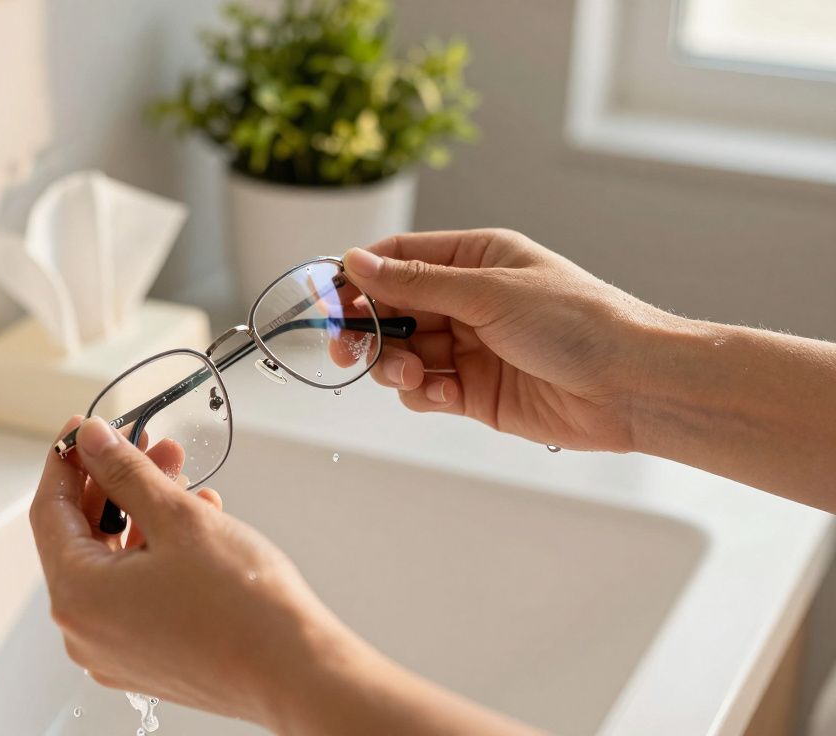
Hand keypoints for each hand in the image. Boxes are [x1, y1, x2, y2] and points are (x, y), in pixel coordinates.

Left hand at [28, 416, 347, 726]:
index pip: (50, 511)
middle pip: (83, 536)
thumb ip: (124, 472)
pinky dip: (157, 552)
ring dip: (144, 513)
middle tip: (148, 444)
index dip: (67, 462)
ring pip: (115, 562)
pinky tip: (197, 521)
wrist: (296, 671)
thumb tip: (92, 441)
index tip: (85, 429)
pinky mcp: (148, 657)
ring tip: (184, 478)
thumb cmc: (242, 605)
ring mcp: (115, 650)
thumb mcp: (175, 517)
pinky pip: (137, 591)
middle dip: (117, 483)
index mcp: (78, 597)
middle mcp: (86, 631)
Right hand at [343, 229, 668, 451]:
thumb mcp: (489, 292)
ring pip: (402, 353)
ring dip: (395, 365)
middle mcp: (467, 300)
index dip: (358, 279)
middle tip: (347, 352)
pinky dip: (422, 393)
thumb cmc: (576, 322)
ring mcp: (468, 347)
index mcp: (473, 259)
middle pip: (390, 310)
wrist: (632, 386)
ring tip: (417, 374)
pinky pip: (424, 389)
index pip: (396, 259)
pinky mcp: (473, 392)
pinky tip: (445, 394)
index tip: (328, 302)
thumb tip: (354, 262)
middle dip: (368, 331)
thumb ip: (416, 282)